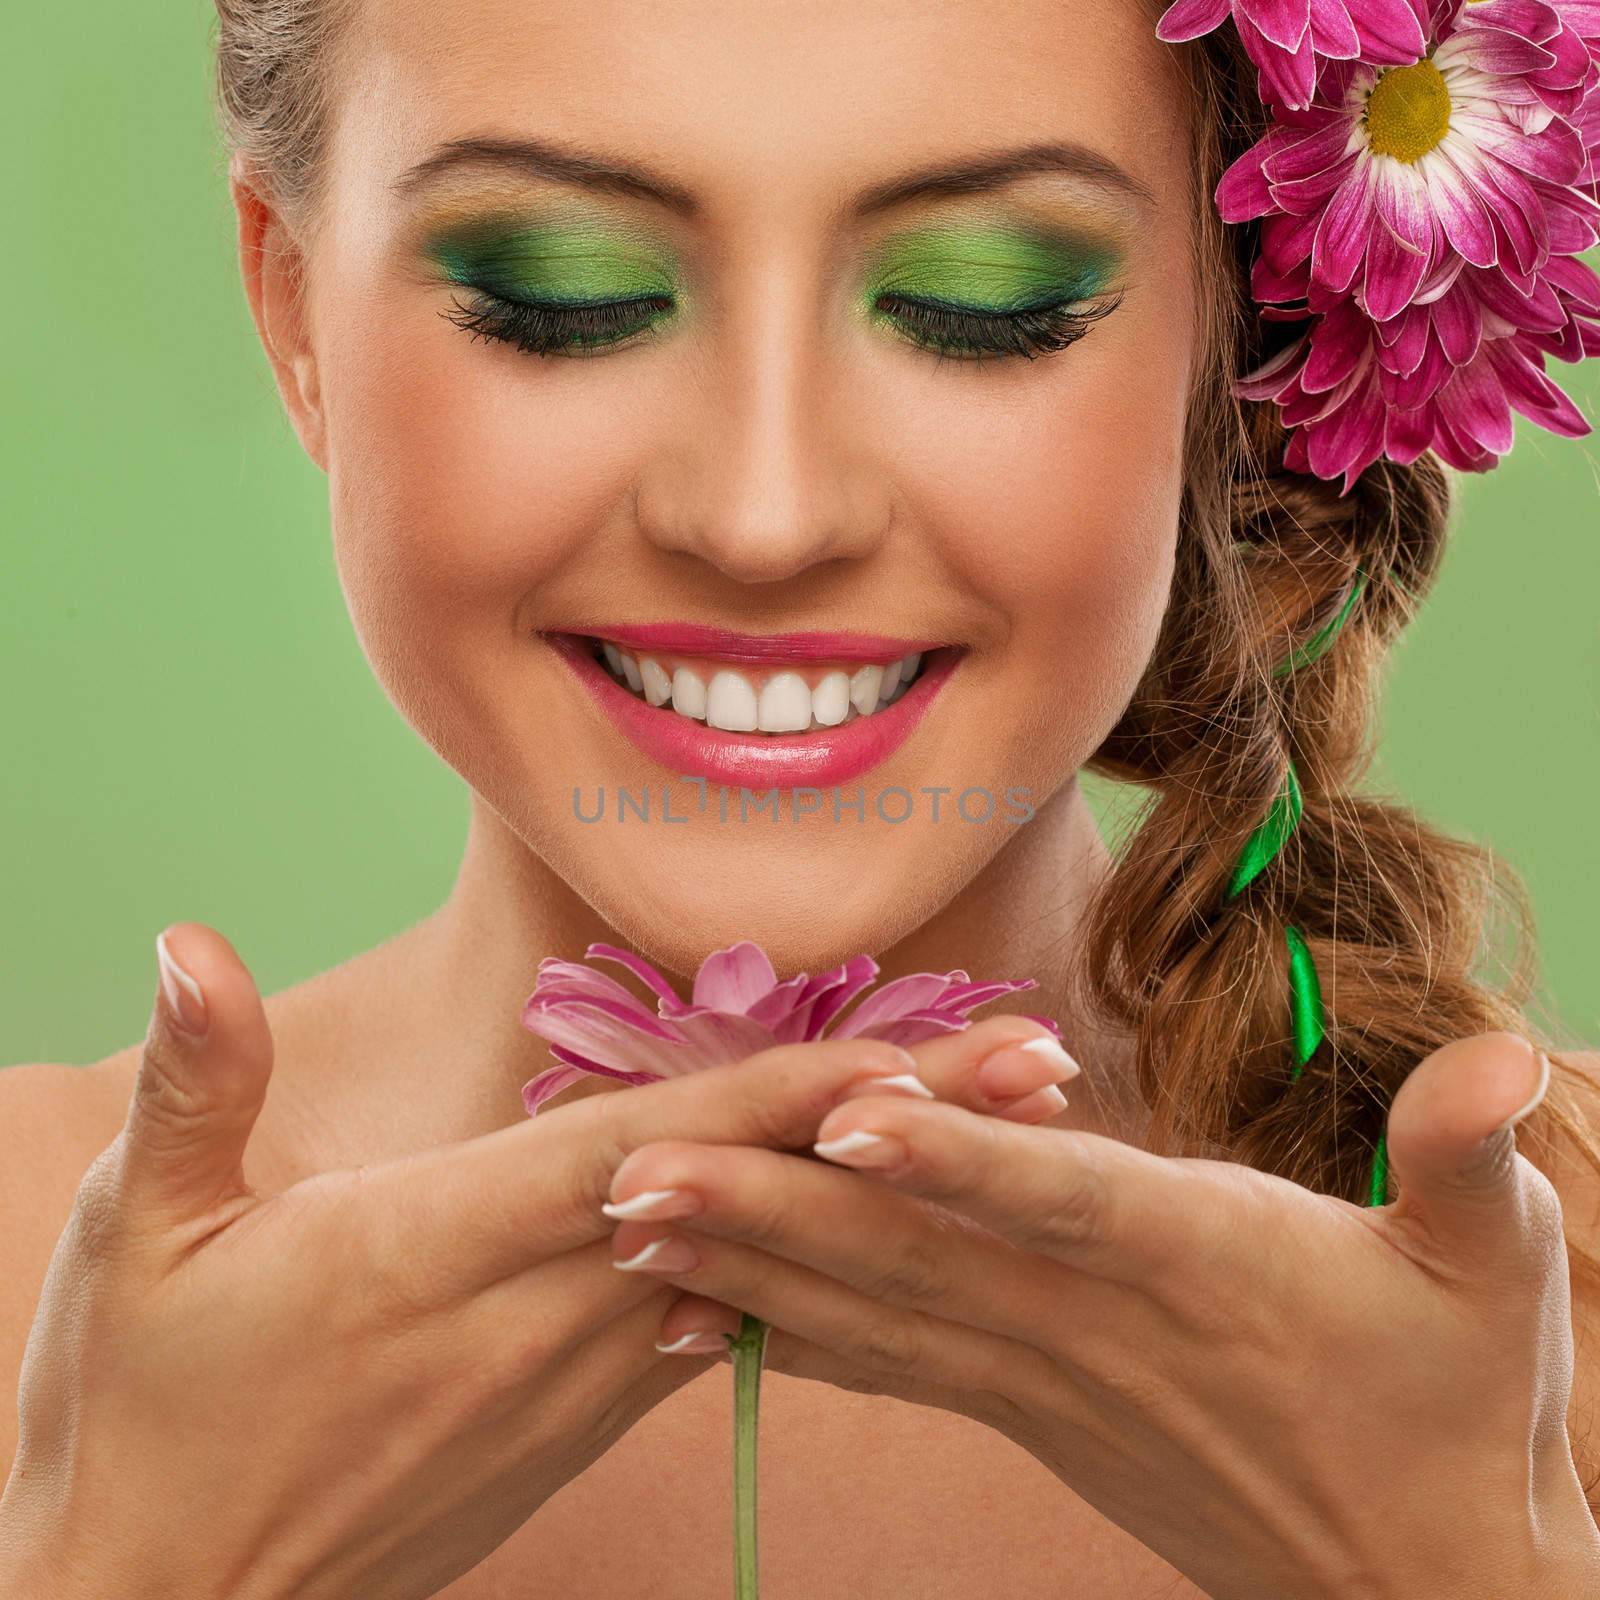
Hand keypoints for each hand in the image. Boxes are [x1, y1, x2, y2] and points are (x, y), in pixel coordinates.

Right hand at [0, 923, 1041, 1599]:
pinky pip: (719, 1317)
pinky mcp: (578, 1409)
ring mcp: (578, 1372)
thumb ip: (193, 1086)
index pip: (655, 1151)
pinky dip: (809, 1259)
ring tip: (1006, 1129)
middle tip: (1047, 1075)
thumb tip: (184, 941)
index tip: (922, 1072)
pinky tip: (881, 1221)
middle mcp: (549, 1312)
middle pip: (757, 1200)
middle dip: (907, 1133)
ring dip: (884, 1191)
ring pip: (763, 1261)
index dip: (789, 1104)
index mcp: (449, 1246)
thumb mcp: (137, 1245)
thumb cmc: (141, 1428)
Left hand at [600, 1029, 1599, 1599]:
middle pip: (919, 1258)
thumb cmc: (1464, 1407)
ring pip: (878, 1313)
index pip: (1062, 1202)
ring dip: (749, 1266)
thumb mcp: (1503, 1269)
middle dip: (772, 1209)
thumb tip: (1505, 1055)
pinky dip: (788, 1331)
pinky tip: (698, 1309)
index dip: (956, 1161)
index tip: (842, 1119)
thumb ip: (1473, 1159)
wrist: (1426, 1584)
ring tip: (627, 1227)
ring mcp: (1046, 1376)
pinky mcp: (1025, 1405)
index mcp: (1201, 1263)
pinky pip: (886, 1362)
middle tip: (633, 1170)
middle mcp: (1097, 1323)